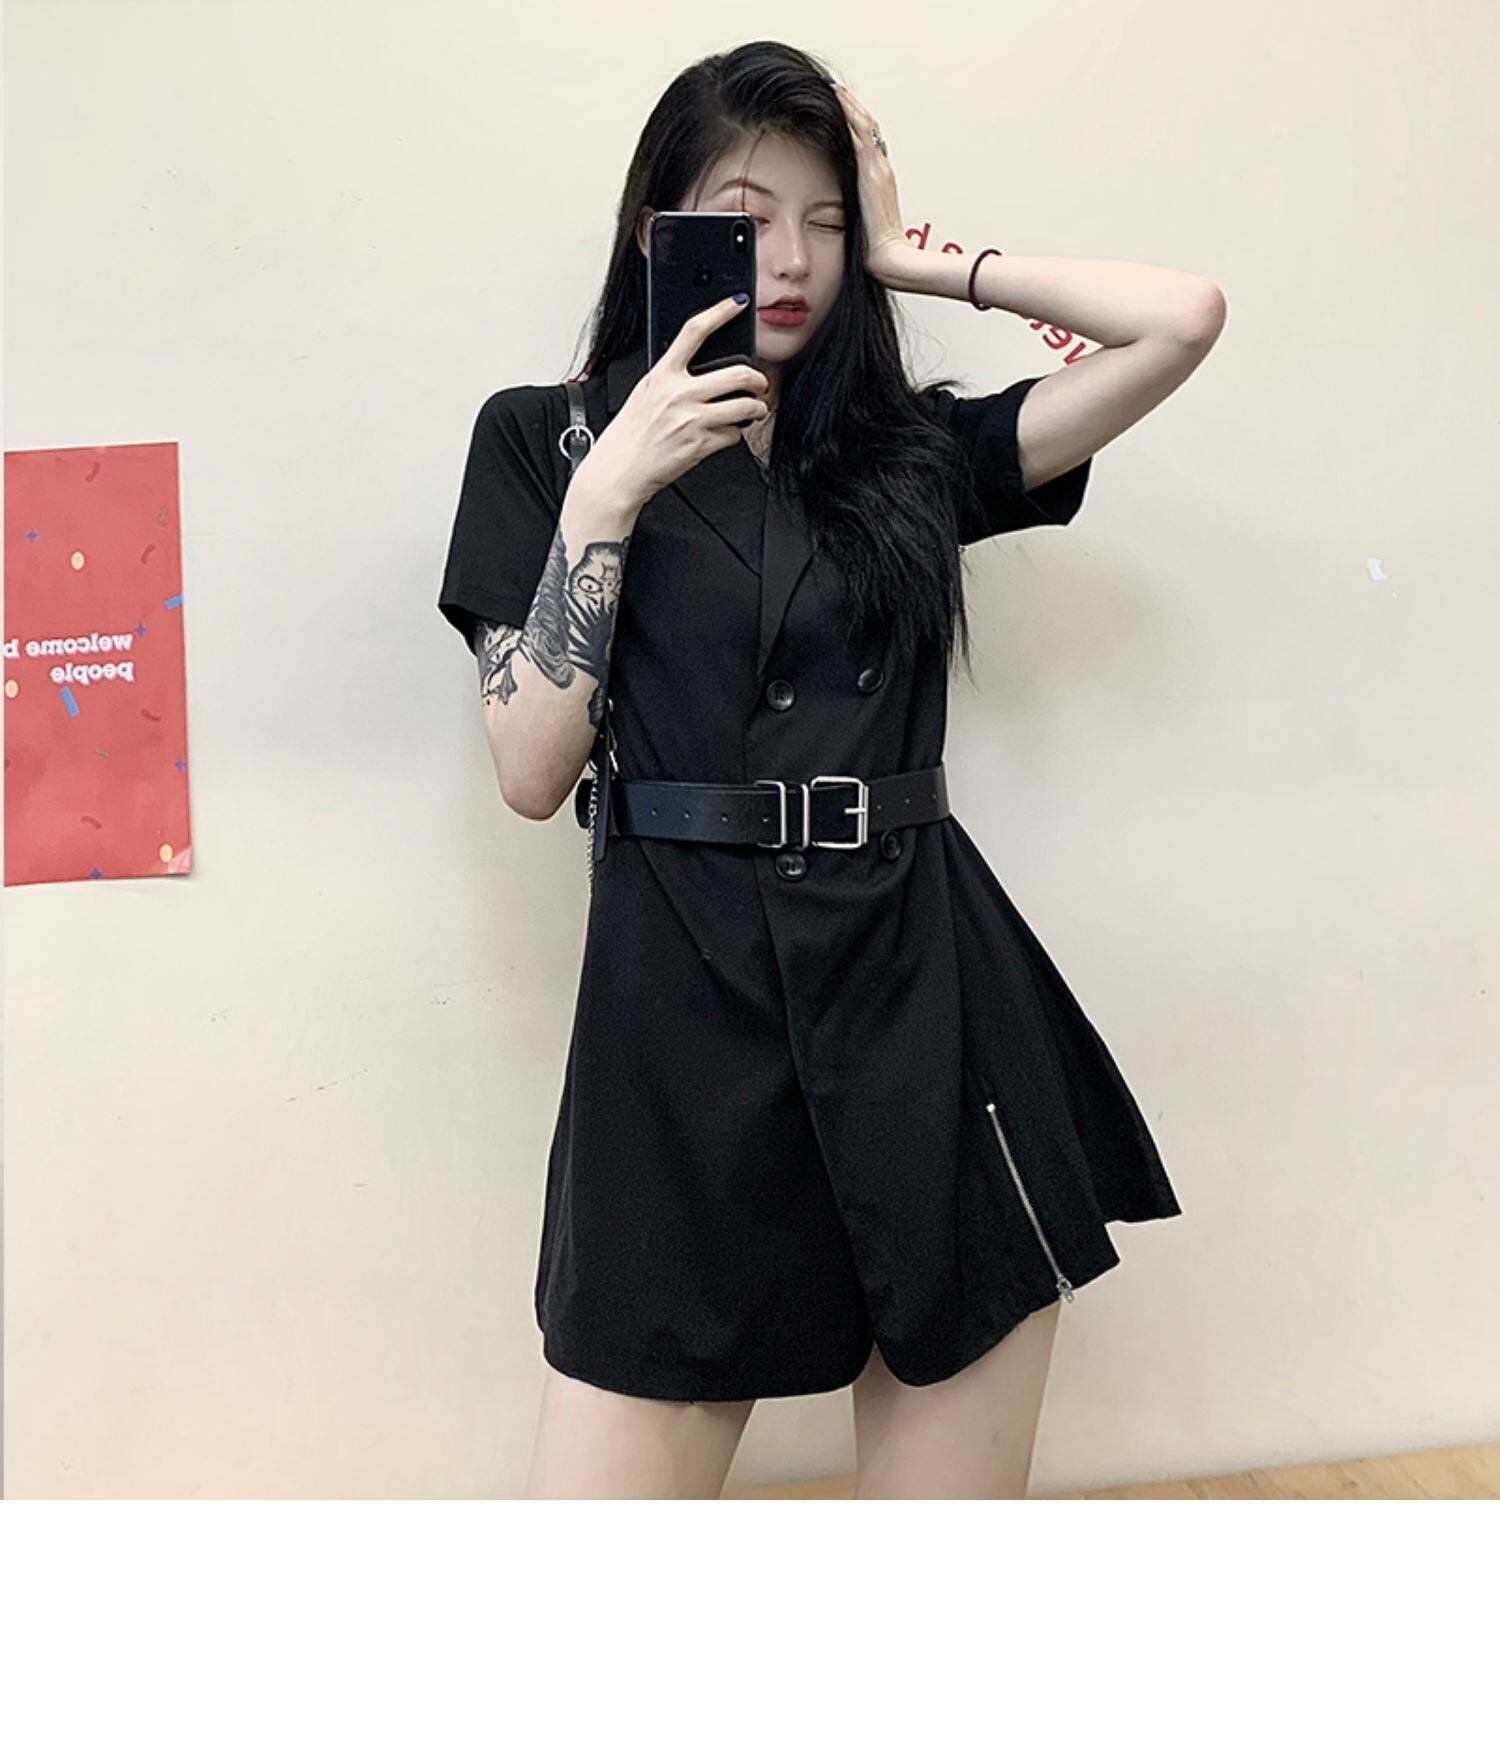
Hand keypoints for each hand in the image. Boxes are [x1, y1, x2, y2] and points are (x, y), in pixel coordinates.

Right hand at [582, 296, 769, 509]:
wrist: (620, 470)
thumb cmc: (630, 433)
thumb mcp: (645, 393)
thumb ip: (672, 378)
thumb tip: (703, 371)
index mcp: (663, 374)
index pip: (694, 331)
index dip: (720, 312)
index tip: (738, 303)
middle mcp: (679, 394)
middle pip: (738, 373)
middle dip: (758, 379)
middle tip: (760, 384)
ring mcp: (691, 420)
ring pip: (745, 406)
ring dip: (757, 408)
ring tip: (755, 410)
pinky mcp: (700, 445)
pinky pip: (734, 434)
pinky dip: (735, 434)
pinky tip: (725, 434)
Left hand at [828, 79, 909, 284]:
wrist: (891, 257)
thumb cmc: (877, 247)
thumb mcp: (865, 219)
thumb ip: (858, 205)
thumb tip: (846, 205)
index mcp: (880, 178)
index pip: (868, 141)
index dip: (855, 121)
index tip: (841, 106)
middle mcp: (881, 168)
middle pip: (867, 126)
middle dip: (850, 105)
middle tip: (834, 86)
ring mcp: (877, 169)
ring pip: (863, 125)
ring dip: (848, 104)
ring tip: (833, 86)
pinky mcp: (870, 173)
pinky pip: (858, 136)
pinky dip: (848, 116)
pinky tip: (836, 102)